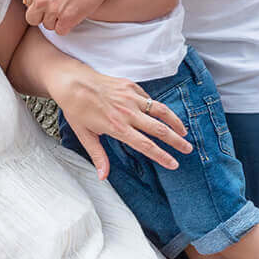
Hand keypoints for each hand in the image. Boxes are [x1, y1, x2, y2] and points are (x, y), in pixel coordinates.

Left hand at [11, 0, 113, 34]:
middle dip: (42, 14)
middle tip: (56, 6)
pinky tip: (73, 15)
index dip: (38, 0)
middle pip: (32, 18)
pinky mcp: (67, 19)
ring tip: (67, 7)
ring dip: (56, 19)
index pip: (26, 3)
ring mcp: (53, 10)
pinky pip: (60, 31)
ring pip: (47, 25)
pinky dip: (66, 25)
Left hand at [50, 67, 190, 178]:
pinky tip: (162, 114)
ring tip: (184, 132)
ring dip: (175, 122)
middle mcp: (127, 113)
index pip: (146, 145)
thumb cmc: (75, 109)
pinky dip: (157, 108)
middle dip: (176, 141)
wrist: (71, 82)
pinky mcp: (130, 86)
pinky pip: (148, 98)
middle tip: (188, 149)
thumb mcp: (84, 135)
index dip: (162, 156)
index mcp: (117, 127)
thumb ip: (98, 156)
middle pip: (159, 129)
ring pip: (160, 111)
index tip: (174, 164)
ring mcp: (130, 97)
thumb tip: (103, 176)